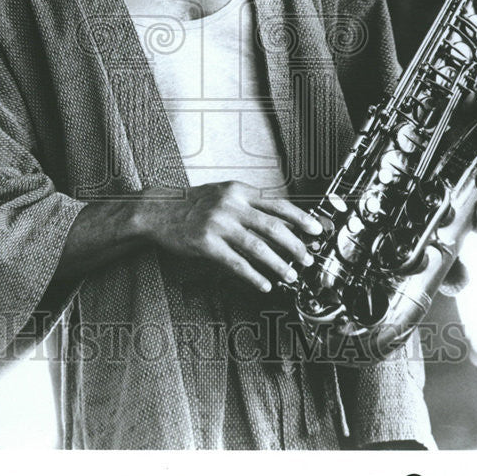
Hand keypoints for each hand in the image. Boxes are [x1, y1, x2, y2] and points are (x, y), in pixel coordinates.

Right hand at [139, 180, 322, 291]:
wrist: (159, 210)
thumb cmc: (194, 203)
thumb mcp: (224, 194)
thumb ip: (249, 204)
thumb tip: (281, 221)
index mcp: (239, 191)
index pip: (278, 204)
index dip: (300, 218)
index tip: (317, 229)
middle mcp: (231, 205)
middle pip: (273, 226)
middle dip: (295, 245)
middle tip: (308, 257)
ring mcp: (218, 224)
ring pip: (257, 247)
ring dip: (278, 264)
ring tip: (290, 275)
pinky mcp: (206, 243)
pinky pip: (235, 263)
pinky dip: (253, 275)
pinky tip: (264, 284)